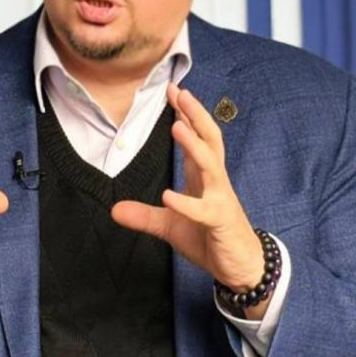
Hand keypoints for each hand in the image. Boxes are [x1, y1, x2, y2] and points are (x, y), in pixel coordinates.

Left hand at [111, 83, 269, 317]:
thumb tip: (113, 210)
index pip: (197, 138)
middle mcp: (214, 181)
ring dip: (194, 146)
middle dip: (195, 115)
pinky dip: (186, 204)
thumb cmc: (210, 237)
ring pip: (210, 165)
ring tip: (177, 128)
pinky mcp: (219, 222)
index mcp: (203, 176)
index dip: (186, 115)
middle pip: (209, 140)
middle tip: (180, 92)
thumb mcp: (170, 225)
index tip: (173, 90)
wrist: (242, 266)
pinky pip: (203, 211)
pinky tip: (168, 196)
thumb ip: (144, 215)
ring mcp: (219, 200)